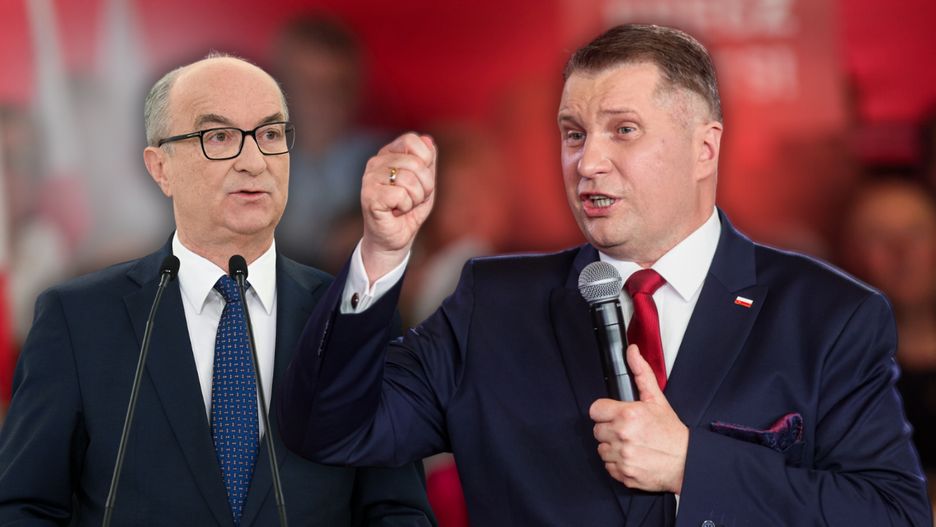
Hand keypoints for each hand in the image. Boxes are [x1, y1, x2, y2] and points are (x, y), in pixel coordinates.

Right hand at [359, 132, 436, 282]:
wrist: (394, 239)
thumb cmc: (409, 211)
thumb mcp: (425, 184)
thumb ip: (428, 162)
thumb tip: (428, 140)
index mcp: (389, 154)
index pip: (413, 139)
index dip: (426, 162)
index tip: (421, 180)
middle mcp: (376, 162)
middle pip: (415, 162)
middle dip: (424, 186)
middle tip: (414, 199)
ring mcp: (370, 178)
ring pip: (409, 179)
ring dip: (415, 199)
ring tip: (404, 206)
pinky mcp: (369, 195)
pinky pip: (401, 195)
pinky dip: (405, 207)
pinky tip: (395, 211)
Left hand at [589, 344, 688, 492]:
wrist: (686, 461)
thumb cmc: (671, 432)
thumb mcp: (656, 399)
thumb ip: (640, 373)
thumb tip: (632, 352)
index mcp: (627, 414)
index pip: (595, 410)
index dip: (604, 412)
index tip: (614, 415)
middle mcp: (622, 435)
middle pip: (597, 430)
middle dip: (610, 429)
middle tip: (627, 430)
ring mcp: (622, 456)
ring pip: (601, 449)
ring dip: (613, 447)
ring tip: (631, 444)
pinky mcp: (623, 474)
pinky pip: (608, 466)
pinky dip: (617, 463)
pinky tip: (632, 457)